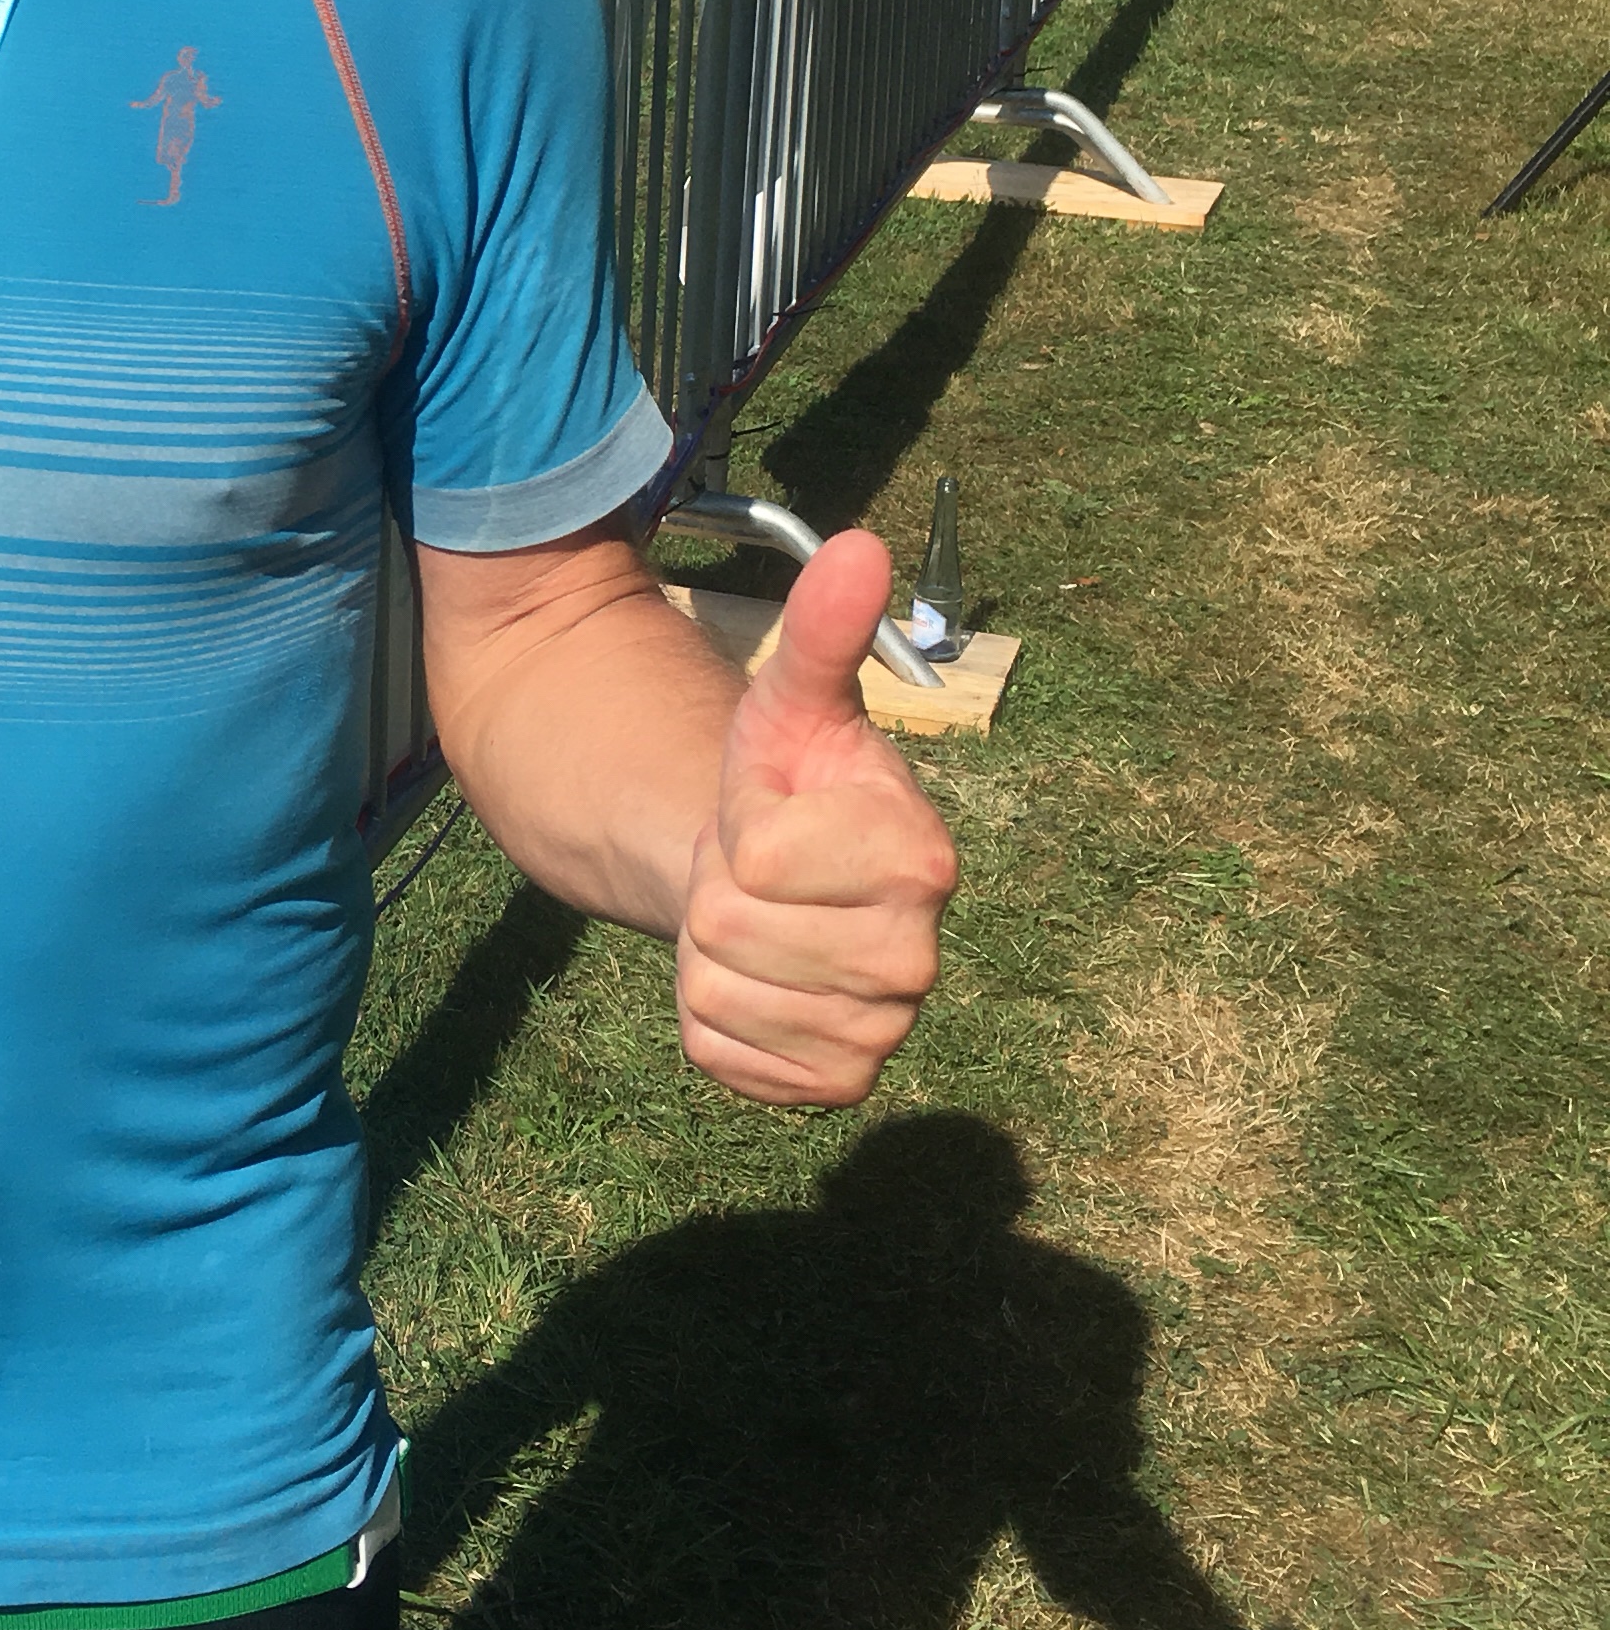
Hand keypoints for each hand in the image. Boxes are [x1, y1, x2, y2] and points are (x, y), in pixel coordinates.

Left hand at [675, 534, 957, 1105]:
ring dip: (709, 957)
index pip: (761, 853)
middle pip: (732, 928)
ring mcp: (880, 1033)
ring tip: (754, 923)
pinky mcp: (830, 1086)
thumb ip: (823, 629)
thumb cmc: (786, 782)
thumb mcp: (789, 701)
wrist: (772, 879)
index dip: (742, 823)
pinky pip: (720, 1057)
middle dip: (719, 892)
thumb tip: (861, 542)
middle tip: (755, 876)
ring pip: (722, 997)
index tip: (773, 810)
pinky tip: (747, 982)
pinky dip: (708, 1019)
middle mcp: (919, 959)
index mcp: (921, 860)